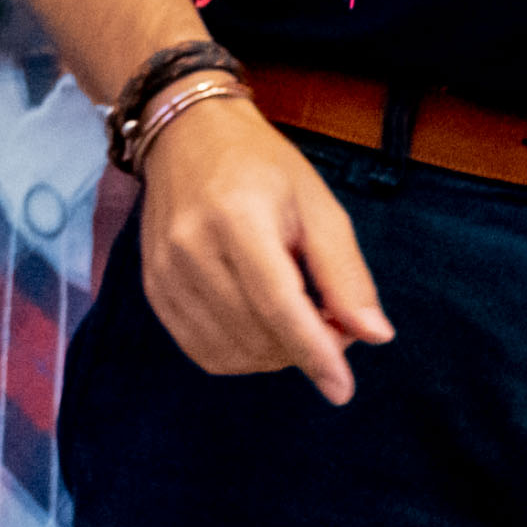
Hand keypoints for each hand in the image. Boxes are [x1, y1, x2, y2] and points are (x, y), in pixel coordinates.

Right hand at [133, 94, 395, 402]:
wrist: (187, 136)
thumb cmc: (264, 167)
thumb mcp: (319, 205)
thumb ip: (345, 273)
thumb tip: (374, 337)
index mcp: (237, 218)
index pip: (278, 305)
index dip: (314, 352)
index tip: (342, 390)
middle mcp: (190, 248)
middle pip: (256, 335)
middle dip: (304, 348)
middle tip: (331, 321)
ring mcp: (164, 271)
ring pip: (230, 351)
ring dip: (274, 355)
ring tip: (297, 322)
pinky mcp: (153, 288)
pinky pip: (201, 350)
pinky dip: (241, 355)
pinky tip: (261, 330)